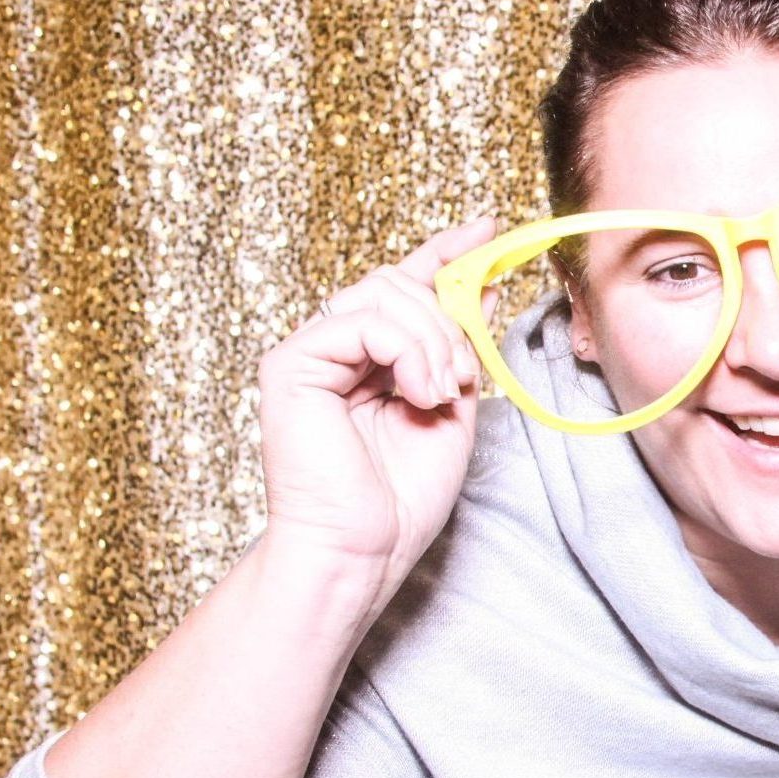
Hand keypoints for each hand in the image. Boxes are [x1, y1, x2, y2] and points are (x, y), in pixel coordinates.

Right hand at [257, 218, 500, 599]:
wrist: (364, 549)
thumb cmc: (402, 497)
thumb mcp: (453, 406)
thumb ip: (461, 346)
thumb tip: (482, 284)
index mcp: (372, 360)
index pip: (406, 287)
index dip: (445, 253)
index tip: (487, 228)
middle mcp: (336, 350)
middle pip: (399, 284)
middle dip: (448, 318)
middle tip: (465, 374)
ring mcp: (310, 354)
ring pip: (384, 294)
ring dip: (433, 340)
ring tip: (443, 392)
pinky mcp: (290, 365)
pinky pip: (360, 320)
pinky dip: (405, 350)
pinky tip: (419, 391)